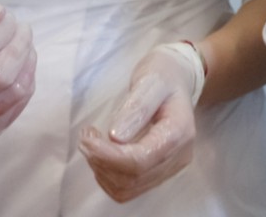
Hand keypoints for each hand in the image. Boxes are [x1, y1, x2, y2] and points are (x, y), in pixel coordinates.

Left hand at [79, 42, 206, 203]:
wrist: (175, 81)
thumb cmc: (162, 76)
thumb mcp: (150, 81)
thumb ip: (136, 107)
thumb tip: (115, 137)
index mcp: (180, 132)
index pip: (140, 160)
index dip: (108, 155)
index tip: (87, 137)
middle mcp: (179, 156)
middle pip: (133, 177)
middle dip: (102, 161)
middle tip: (86, 136)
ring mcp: (170, 168)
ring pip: (128, 188)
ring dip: (102, 170)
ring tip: (93, 143)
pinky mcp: (158, 173)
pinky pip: (128, 189)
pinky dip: (108, 177)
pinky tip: (102, 155)